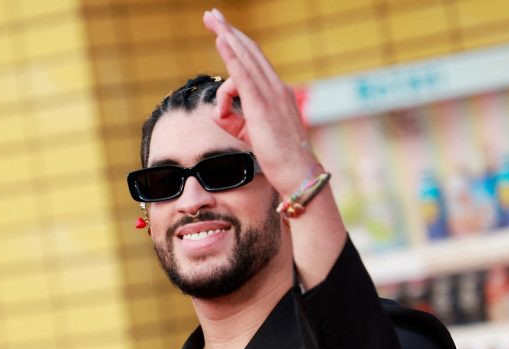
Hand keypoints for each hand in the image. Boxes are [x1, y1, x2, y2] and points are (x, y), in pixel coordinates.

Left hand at [202, 9, 318, 196]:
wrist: (298, 173)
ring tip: (211, 19)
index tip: (223, 30)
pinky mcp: (262, 105)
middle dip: (228, 30)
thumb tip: (217, 111)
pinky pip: (244, 74)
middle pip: (249, 51)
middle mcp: (276, 88)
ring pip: (246, 57)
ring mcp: (271, 94)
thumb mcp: (250, 134)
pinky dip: (232, 55)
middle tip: (211, 14)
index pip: (255, 61)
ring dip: (227, 35)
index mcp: (276, 93)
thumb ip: (234, 119)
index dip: (238, 43)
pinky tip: (221, 40)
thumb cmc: (278, 158)